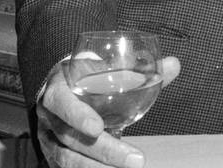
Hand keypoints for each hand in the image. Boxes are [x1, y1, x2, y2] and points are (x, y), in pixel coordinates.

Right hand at [36, 54, 179, 167]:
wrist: (62, 88)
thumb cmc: (86, 77)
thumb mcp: (103, 68)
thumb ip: (138, 70)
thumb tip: (174, 64)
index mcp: (56, 87)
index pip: (60, 101)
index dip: (76, 115)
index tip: (98, 128)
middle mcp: (48, 116)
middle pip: (70, 139)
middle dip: (104, 151)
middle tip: (135, 160)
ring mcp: (48, 140)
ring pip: (68, 160)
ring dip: (99, 167)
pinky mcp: (54, 156)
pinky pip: (69, 167)